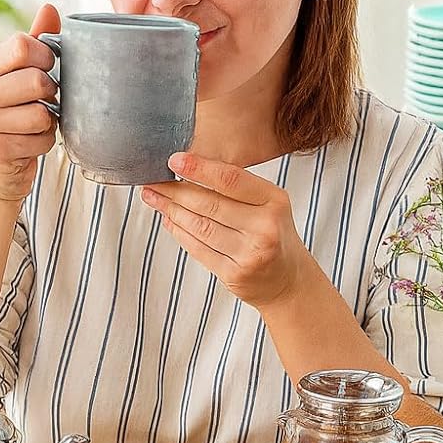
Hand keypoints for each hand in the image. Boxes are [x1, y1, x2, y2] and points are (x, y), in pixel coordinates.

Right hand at [0, 3, 60, 202]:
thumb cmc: (12, 122)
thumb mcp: (19, 80)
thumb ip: (34, 44)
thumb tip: (50, 7)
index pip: (23, 45)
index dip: (46, 58)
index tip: (46, 71)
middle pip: (37, 79)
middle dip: (50, 95)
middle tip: (41, 105)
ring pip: (42, 112)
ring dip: (48, 123)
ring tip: (33, 127)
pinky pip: (41, 138)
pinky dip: (44, 143)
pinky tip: (29, 145)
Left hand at [141, 152, 310, 308]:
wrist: (289, 281)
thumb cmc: (273, 236)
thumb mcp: (268, 205)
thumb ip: (238, 188)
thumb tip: (190, 169)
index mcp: (274, 201)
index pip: (230, 179)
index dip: (198, 169)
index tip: (173, 161)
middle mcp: (265, 227)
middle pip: (209, 204)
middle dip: (174, 192)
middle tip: (153, 182)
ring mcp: (250, 254)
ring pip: (200, 227)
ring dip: (171, 211)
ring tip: (153, 199)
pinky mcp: (235, 275)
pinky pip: (199, 250)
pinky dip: (179, 233)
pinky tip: (168, 221)